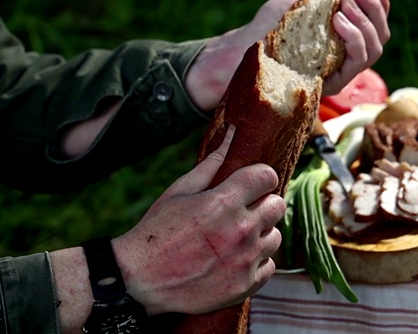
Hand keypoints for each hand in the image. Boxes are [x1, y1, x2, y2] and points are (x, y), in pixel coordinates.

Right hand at [111, 126, 284, 314]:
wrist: (140, 281)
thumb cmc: (157, 232)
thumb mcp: (180, 192)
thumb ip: (211, 164)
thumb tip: (231, 133)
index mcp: (223, 202)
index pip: (267, 176)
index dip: (260, 177)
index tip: (251, 184)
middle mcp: (240, 230)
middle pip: (277, 205)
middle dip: (263, 203)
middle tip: (243, 210)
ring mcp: (245, 260)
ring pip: (275, 236)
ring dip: (260, 234)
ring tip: (236, 237)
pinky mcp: (245, 285)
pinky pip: (269, 266)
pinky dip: (256, 262)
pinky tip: (236, 259)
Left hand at [185, 0, 390, 110]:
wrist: (246, 50)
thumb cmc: (269, 27)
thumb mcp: (298, 0)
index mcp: (342, 38)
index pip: (375, 21)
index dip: (380, 1)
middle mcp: (345, 56)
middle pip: (381, 34)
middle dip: (375, 8)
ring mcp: (340, 71)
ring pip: (375, 48)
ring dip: (365, 21)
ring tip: (345, 3)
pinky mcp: (332, 82)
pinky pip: (357, 60)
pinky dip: (353, 36)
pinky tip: (337, 19)